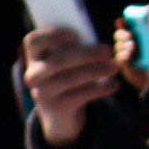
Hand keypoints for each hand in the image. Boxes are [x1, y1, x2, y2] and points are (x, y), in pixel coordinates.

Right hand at [20, 24, 125, 144]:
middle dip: (85, 54)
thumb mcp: (67, 62)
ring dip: (96, 71)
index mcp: (34, 57)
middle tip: (108, 50)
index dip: (52, 36)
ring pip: (70, 79)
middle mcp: (33, 75)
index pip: (34, 41)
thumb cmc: (68, 75)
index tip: (75, 35)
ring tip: (115, 67)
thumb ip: (74, 49)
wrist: (60, 113)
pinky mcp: (56, 108)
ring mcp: (42, 94)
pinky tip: (114, 84)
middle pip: (57, 61)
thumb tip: (95, 42)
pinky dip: (100, 89)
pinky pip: (80, 96)